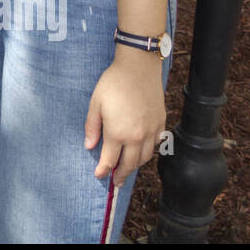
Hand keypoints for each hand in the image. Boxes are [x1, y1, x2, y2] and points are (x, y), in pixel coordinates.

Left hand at [84, 50, 164, 186]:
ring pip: (145, 157)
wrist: (138, 67)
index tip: (99, 176)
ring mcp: (151, 131)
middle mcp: (137, 136)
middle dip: (121, 175)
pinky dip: (147, 152)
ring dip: (135, 165)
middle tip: (116, 181)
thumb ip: (92, 127)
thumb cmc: (113, 83)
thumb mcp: (95, 104)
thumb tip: (89, 146)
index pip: (110, 160)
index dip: (104, 170)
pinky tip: (141, 151)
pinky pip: (156, 145)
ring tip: (127, 168)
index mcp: (118, 133)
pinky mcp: (161, 123)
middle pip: (130, 164)